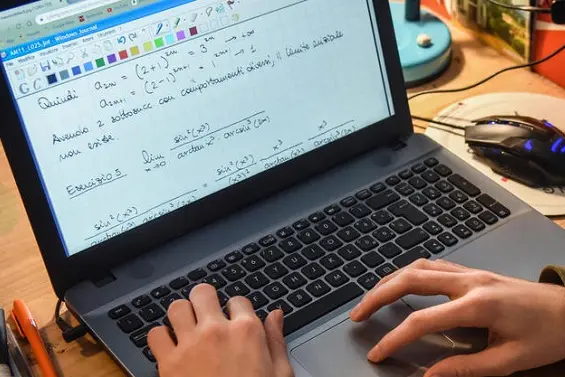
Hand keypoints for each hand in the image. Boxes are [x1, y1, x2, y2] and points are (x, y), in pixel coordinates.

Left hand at [148, 284, 293, 376]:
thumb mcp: (279, 373)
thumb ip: (276, 340)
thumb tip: (276, 314)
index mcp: (246, 332)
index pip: (238, 299)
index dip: (236, 309)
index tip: (233, 320)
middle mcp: (216, 331)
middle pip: (202, 292)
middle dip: (205, 301)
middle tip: (206, 314)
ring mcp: (190, 345)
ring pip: (176, 307)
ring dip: (181, 315)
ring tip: (187, 327)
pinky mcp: (168, 363)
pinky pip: (155, 335)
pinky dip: (160, 338)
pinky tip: (171, 347)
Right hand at [349, 259, 564, 376]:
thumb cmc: (548, 335)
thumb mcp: (511, 360)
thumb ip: (467, 368)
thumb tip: (430, 376)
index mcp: (478, 304)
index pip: (422, 320)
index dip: (394, 338)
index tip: (377, 354)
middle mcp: (468, 281)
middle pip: (410, 279)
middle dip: (377, 296)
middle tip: (357, 314)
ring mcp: (470, 272)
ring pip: (418, 266)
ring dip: (389, 280)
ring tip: (369, 298)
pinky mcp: (472, 271)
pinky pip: (432, 265)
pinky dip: (408, 272)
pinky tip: (400, 283)